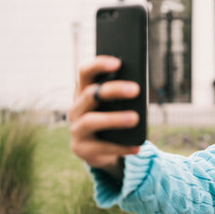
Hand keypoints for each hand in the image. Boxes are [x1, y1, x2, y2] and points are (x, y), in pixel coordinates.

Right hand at [67, 55, 140, 177]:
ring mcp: (76, 129)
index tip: (118, 62)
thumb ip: (122, 96)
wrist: (101, 151)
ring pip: (91, 121)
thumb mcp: (116, 106)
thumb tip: (138, 88)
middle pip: (90, 94)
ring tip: (135, 118)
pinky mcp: (81, 149)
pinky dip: (121, 147)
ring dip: (114, 119)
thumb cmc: (112, 120)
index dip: (99, 65)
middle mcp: (76, 108)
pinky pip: (101, 147)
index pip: (85, 72)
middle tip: (136, 89)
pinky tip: (137, 147)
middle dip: (113, 90)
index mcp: (84, 92)